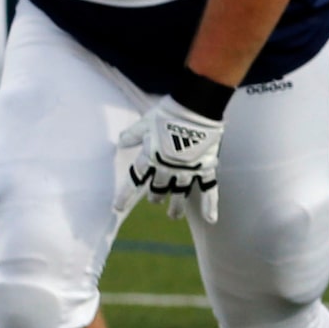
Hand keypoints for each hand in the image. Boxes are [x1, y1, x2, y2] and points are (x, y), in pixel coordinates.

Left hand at [122, 95, 224, 222]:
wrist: (195, 108)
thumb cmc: (168, 113)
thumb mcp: (145, 122)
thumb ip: (133, 135)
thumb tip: (121, 142)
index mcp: (150, 157)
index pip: (135, 179)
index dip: (126, 194)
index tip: (118, 207)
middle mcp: (167, 168)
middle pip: (158, 188)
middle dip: (155, 197)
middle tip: (155, 202)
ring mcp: (187, 170)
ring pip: (179, 194)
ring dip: (176, 206)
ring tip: (173, 216)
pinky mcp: (205, 167)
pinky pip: (209, 189)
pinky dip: (210, 204)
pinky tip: (210, 219)